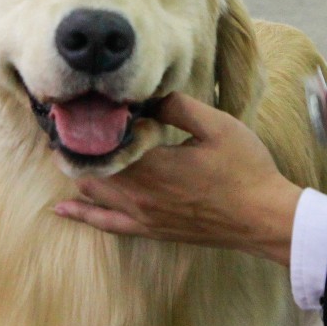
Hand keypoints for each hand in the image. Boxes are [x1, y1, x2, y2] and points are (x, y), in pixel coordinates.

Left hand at [53, 93, 301, 264]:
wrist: (263, 217)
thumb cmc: (246, 170)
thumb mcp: (217, 126)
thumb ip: (178, 107)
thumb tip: (148, 95)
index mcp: (154, 165)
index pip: (104, 142)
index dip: (90, 123)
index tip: (79, 104)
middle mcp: (140, 194)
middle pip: (90, 167)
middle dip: (77, 145)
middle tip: (66, 121)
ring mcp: (143, 216)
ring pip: (92, 192)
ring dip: (77, 170)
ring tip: (64, 149)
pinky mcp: (150, 230)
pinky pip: (105, 224)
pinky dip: (81, 213)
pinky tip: (63, 208)